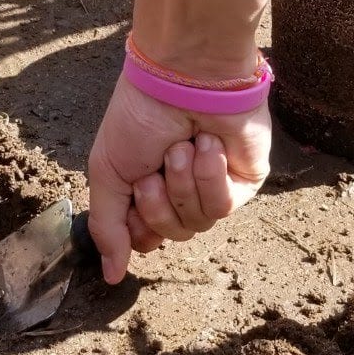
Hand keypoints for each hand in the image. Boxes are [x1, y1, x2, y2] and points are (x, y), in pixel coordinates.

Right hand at [86, 74, 270, 284]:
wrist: (183, 77)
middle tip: (155, 167)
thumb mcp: (109, 171)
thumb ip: (108, 227)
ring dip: (182, 183)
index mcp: (149, 188)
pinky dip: (208, 176)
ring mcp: (215, 187)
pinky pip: (223, 206)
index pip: (145, 239)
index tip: (133, 191)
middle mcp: (183, 191)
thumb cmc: (142, 114)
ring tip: (181, 146)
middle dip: (157, 201)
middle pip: (170, 235)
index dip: (137, 224)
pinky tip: (207, 145)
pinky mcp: (245, 180)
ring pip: (197, 223)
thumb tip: (111, 277)